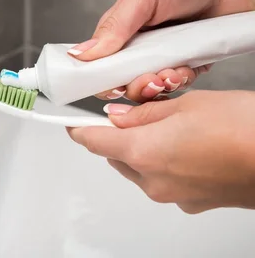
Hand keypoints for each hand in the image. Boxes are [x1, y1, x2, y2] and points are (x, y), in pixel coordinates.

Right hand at [68, 0, 254, 101]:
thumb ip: (113, 27)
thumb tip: (80, 53)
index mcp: (120, 30)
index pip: (98, 63)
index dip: (99, 78)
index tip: (108, 83)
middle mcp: (139, 46)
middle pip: (123, 82)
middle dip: (133, 86)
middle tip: (146, 79)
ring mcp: (163, 57)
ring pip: (150, 88)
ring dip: (158, 87)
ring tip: (169, 74)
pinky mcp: (187, 64)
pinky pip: (178, 85)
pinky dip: (180, 83)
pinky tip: (185, 70)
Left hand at [68, 90, 254, 213]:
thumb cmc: (243, 127)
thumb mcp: (186, 104)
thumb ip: (144, 114)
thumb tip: (119, 116)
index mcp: (143, 152)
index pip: (93, 141)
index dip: (77, 128)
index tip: (69, 121)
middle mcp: (153, 181)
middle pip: (115, 156)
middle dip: (115, 136)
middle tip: (129, 114)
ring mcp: (174, 195)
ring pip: (139, 169)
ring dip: (140, 150)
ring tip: (166, 125)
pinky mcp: (193, 202)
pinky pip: (163, 180)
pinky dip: (163, 163)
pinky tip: (186, 145)